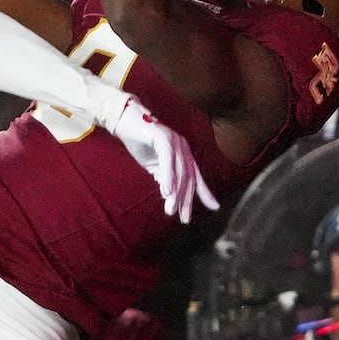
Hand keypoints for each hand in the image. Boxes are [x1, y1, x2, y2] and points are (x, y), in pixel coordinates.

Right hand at [108, 94, 219, 223]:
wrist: (124, 121)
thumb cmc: (140, 143)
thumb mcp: (155, 165)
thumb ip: (165, 177)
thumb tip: (171, 195)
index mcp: (183, 154)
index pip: (196, 177)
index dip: (205, 192)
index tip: (214, 207)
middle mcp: (183, 147)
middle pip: (189, 177)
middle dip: (187, 199)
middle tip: (184, 218)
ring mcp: (174, 141)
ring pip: (180, 171)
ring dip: (176, 192)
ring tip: (171, 209)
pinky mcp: (162, 138)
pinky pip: (168, 160)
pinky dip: (168, 176)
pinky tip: (166, 191)